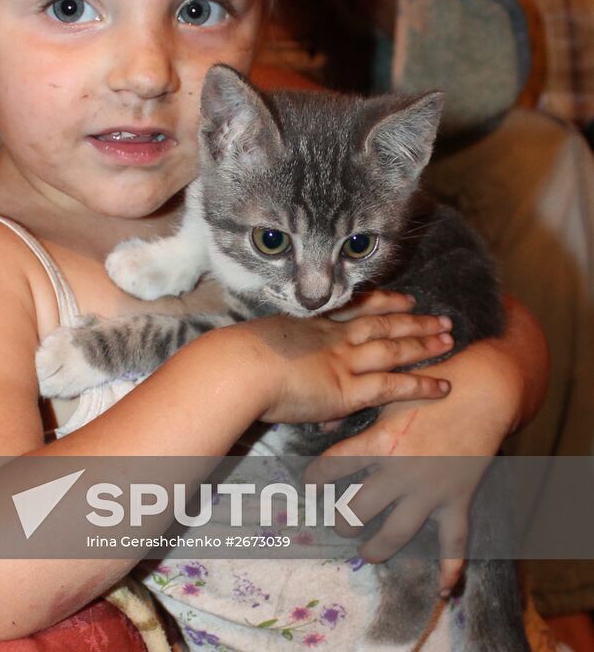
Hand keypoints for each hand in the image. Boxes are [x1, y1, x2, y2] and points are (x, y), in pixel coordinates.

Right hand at [236, 292, 453, 425]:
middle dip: (414, 320)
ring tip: (450, 341)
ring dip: (424, 344)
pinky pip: (393, 386)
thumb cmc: (236, 357)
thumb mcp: (261, 341)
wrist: (238, 368)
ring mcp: (343, 361)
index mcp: (312, 324)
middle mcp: (334, 337)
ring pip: (394, 349)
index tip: (404, 296)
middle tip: (441, 317)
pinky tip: (443, 386)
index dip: (383, 301)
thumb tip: (279, 356)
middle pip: (382, 323)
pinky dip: (420, 385)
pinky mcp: (348, 389)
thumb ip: (280, 347)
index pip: (356, 308)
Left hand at [307, 313, 527, 593]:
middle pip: (359, 508)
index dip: (317, 477)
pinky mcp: (457, 499)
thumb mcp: (387, 392)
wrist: (481, 391)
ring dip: (379, 547)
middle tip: (339, 523)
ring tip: (368, 553)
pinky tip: (444, 588)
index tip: (309, 484)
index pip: (334, 466)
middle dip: (344, 519)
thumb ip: (353, 410)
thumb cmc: (430, 385)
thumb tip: (320, 423)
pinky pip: (454, 541)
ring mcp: (429, 491)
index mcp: (379, 443)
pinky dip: (451, 567)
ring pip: (396, 532)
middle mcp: (400, 472)